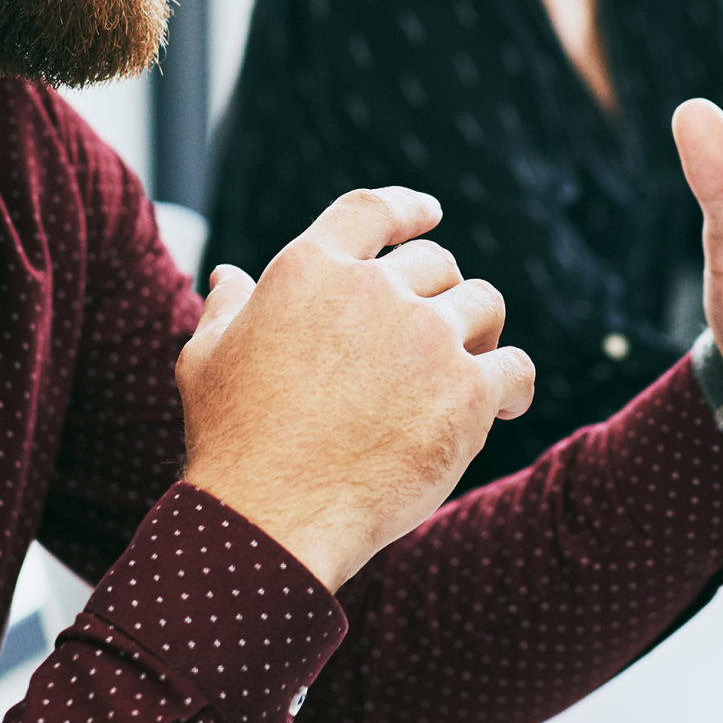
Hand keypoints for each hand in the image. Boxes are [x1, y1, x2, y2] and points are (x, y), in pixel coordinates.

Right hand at [179, 188, 534, 591]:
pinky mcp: (467, 391)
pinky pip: (515, 367)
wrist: (271, 515)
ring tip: (473, 361)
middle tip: (439, 328)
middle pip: (435, 263)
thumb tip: (228, 276)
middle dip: (441, 290)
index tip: (430, 213)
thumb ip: (227, 308)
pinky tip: (506, 405)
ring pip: (483, 304)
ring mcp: (427, 337)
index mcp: (312, 269)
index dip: (407, 208)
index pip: (373, 210)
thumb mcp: (207, 359)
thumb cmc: (232, 439)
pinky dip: (515, 384)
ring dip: (480, 329)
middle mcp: (375, 289)